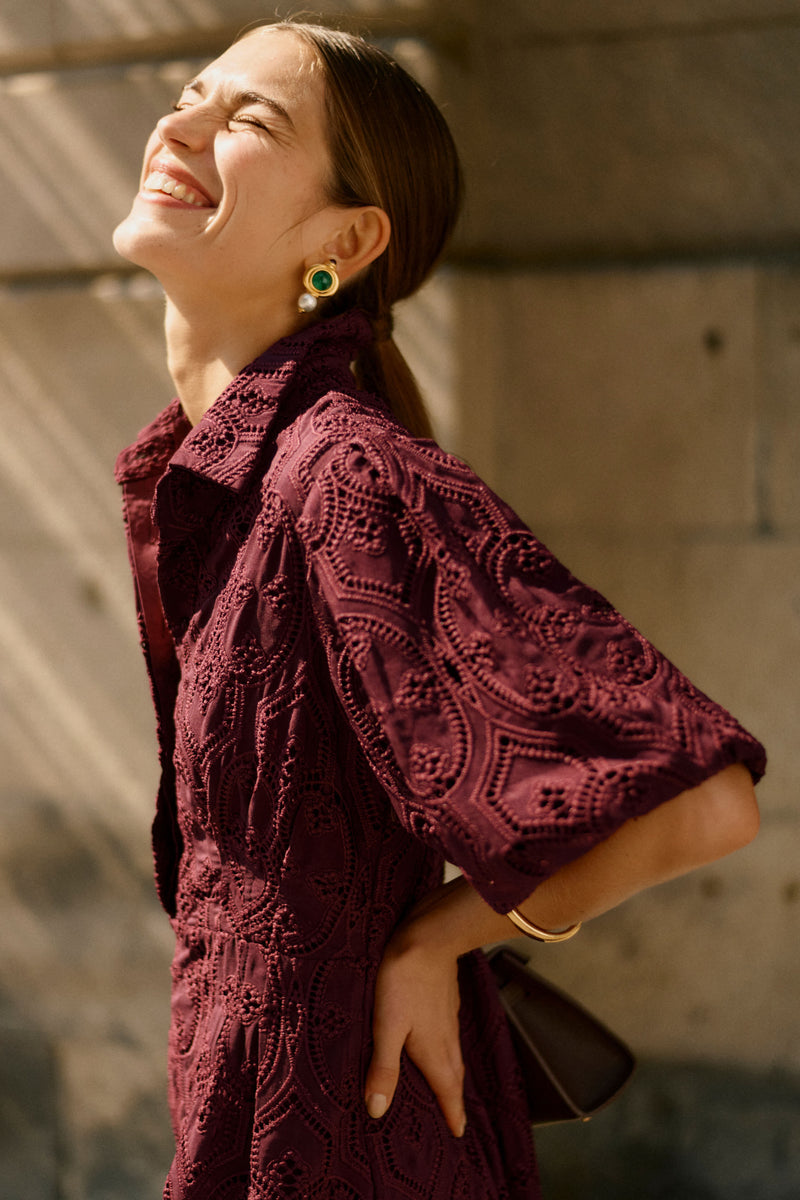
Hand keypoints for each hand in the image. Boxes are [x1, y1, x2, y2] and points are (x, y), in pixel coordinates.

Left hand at [364, 906, 466, 1137]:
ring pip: (454, 1054)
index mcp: (433, 1050)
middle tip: (456, 1117)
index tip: (459, 1133)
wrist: (429, 936)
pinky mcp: (446, 998)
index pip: (447, 1090)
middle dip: (455, 1099)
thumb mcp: (387, 1026)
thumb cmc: (404, 980)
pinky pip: (450, 1033)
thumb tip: (377, 1110)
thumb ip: (383, 1067)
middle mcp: (446, 1037)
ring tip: (448, 1085)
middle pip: (454, 1076)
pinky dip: (448, 1048)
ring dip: (452, 1074)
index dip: (453, 1113)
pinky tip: (441, 1040)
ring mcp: (448, 1016)